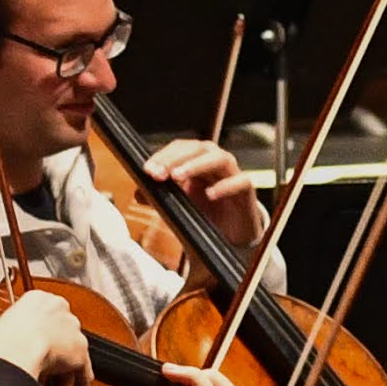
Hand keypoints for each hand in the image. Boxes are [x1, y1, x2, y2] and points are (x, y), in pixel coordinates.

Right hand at [0, 289, 91, 385]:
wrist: (15, 348)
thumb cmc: (1, 339)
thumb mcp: (5, 327)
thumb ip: (18, 331)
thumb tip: (15, 346)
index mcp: (39, 299)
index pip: (47, 317)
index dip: (40, 337)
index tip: (34, 350)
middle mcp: (60, 309)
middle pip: (62, 335)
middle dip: (54, 356)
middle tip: (41, 373)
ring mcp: (73, 330)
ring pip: (73, 356)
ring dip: (63, 376)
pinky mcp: (81, 352)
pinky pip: (83, 377)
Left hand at [145, 137, 267, 254]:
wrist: (233, 237)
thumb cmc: (207, 215)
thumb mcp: (180, 208)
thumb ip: (160, 199)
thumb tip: (139, 193)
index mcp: (198, 162)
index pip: (180, 148)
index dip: (164, 155)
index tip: (147, 170)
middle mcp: (216, 163)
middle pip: (198, 148)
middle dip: (176, 158)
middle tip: (158, 174)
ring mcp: (233, 175)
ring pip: (220, 158)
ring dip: (197, 164)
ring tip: (178, 177)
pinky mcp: (247, 191)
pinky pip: (241, 181)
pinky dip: (226, 185)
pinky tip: (210, 195)